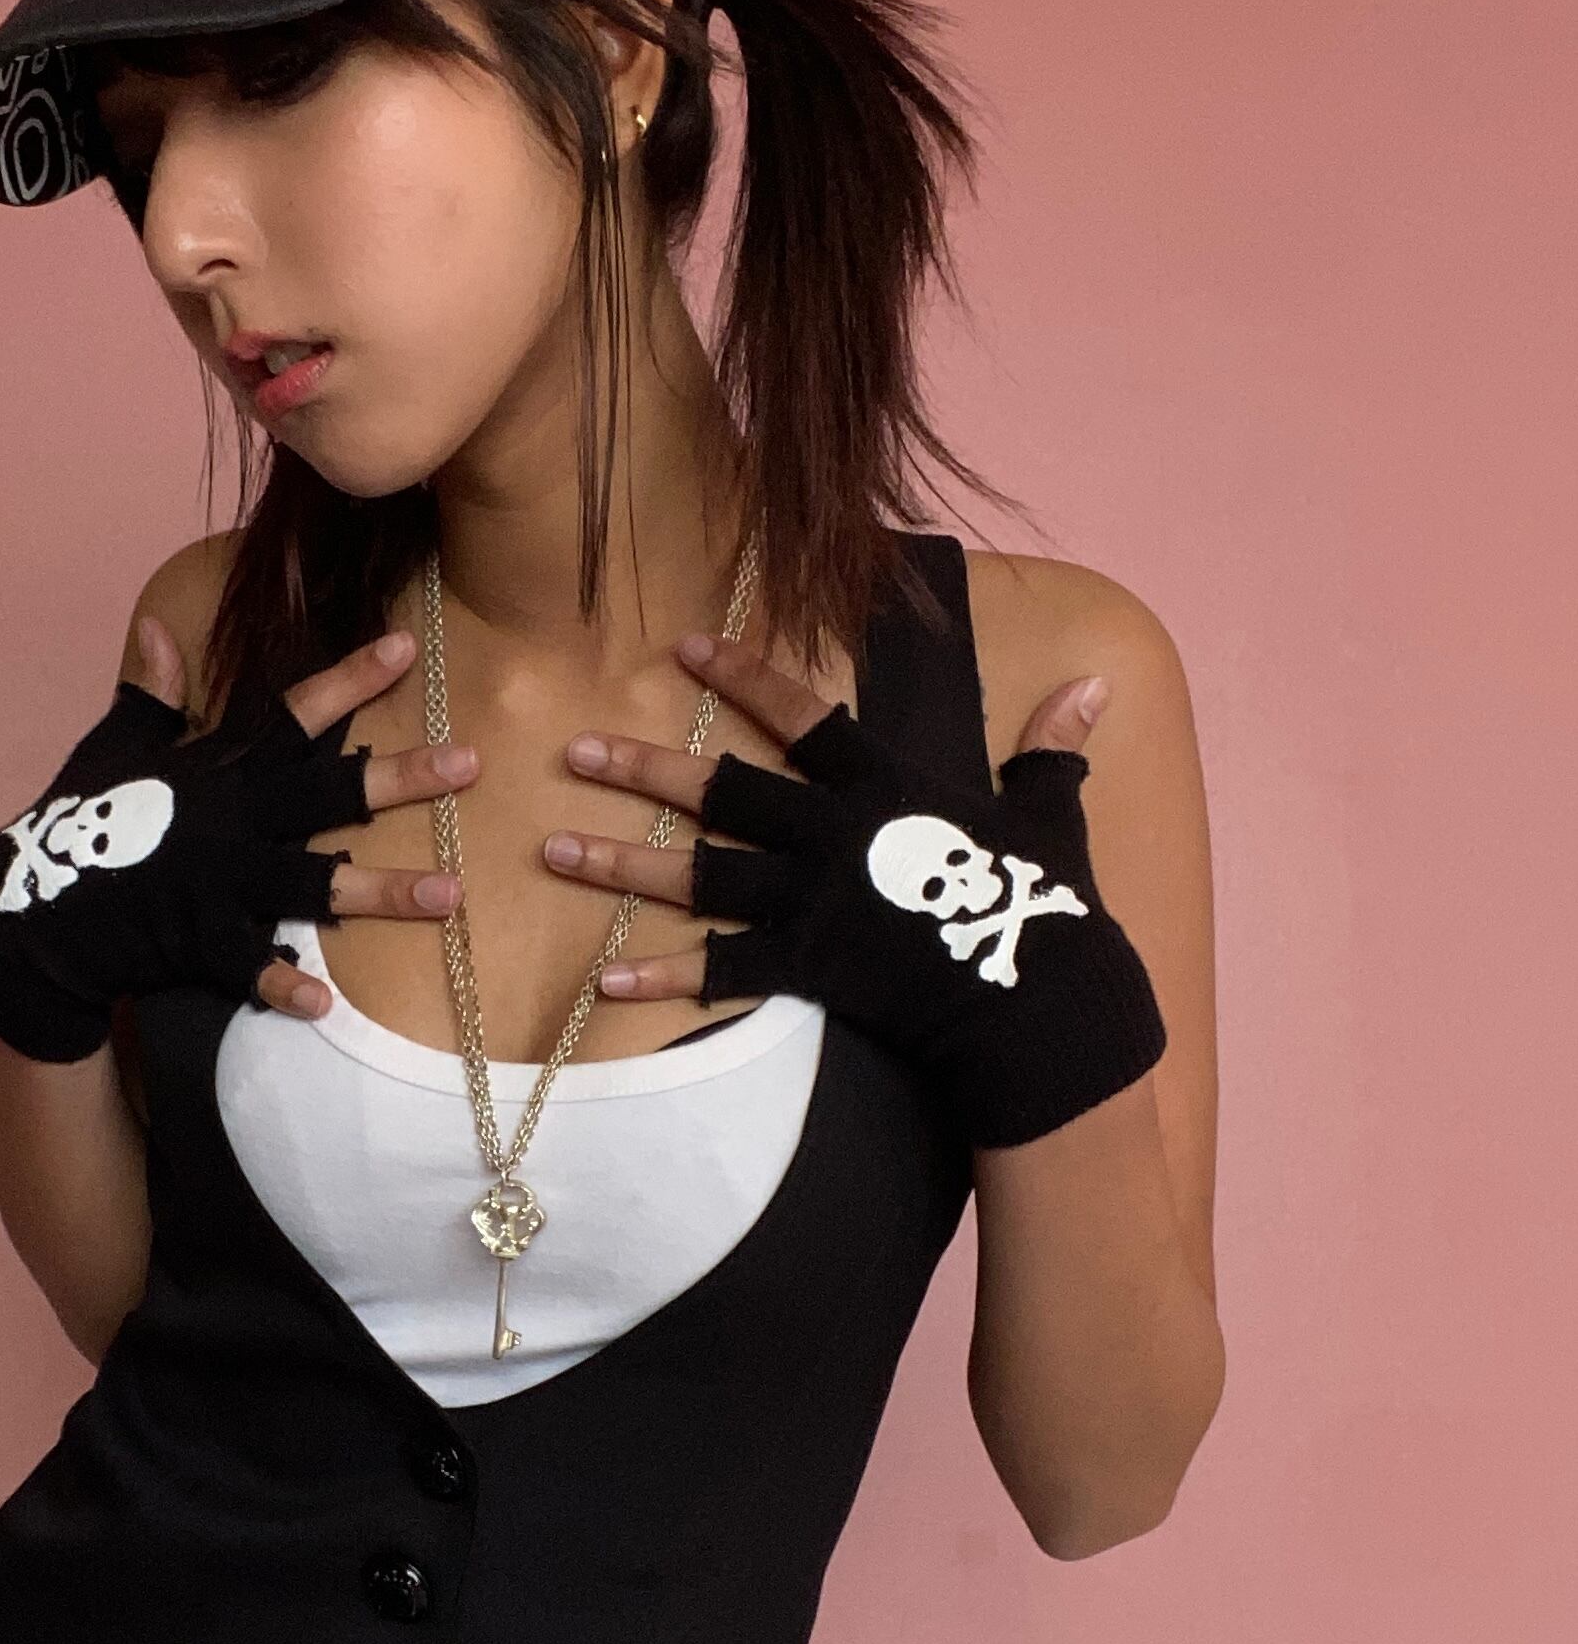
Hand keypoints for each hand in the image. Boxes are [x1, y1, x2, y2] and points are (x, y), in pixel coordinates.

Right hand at [0, 625, 472, 1060]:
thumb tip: (158, 628)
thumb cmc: (74, 824)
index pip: (289, 713)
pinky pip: (250, 967)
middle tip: (470, 764)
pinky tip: (326, 1001)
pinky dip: (282, 983)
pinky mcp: (195, 942)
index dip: (347, 679)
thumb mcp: (109, 751)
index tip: (407, 648)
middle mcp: (223, 820)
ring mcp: (212, 883)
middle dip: (397, 778)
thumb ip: (146, 694)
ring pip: (311, 883)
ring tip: (450, 895)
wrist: (26, 912)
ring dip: (382, 891)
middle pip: (323, 792)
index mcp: (210, 769)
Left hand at [542, 634, 1164, 1149]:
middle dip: (642, 768)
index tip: (687, 644)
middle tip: (573, 749)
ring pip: (696, 874)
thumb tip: (1092, 690)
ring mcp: (813, 900)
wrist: (1039, 1000)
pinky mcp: (806, 966)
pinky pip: (718, 969)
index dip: (744, 675)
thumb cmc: (1046, 906)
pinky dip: (660, 975)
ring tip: (552, 848)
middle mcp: (833, 834)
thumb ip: (1052, 750)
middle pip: (720, 791)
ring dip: (619, 862)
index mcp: (885, 786)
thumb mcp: (1052, 814)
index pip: (803, 714)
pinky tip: (602, 977)